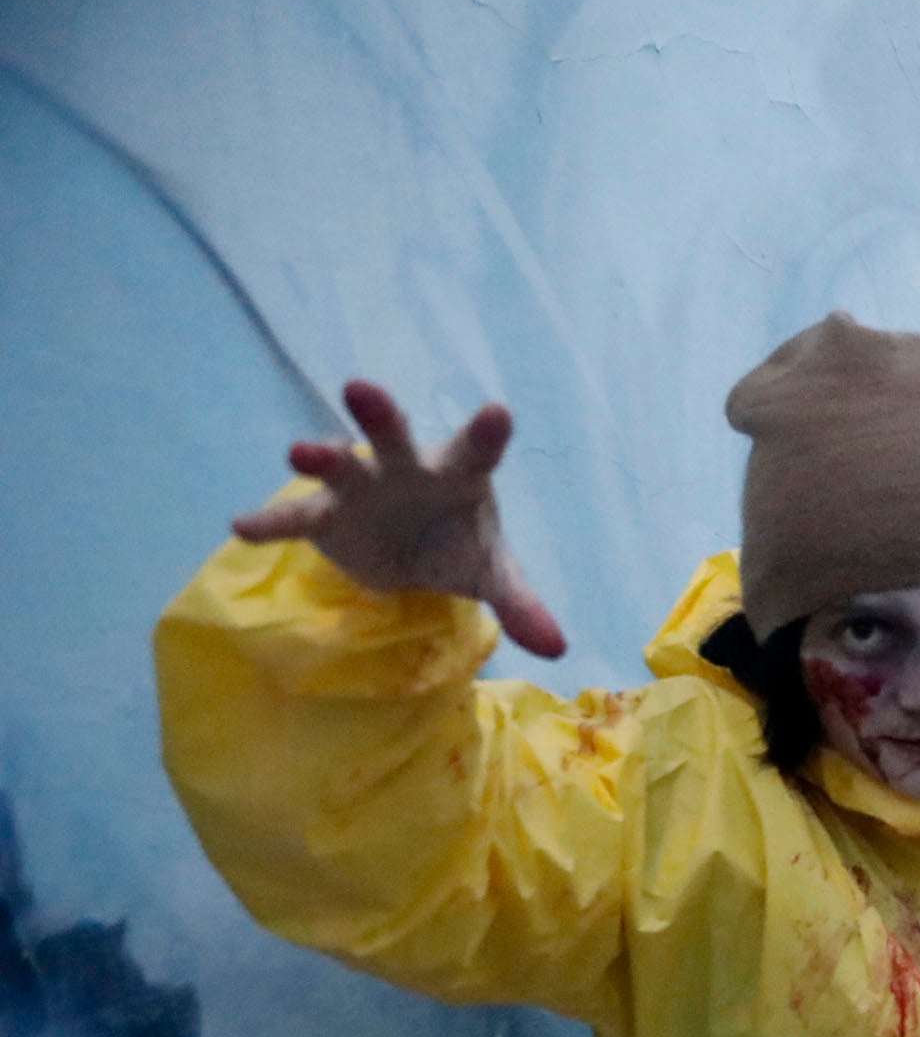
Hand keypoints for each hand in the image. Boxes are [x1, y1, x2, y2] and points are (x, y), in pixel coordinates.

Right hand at [232, 380, 566, 658]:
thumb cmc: (457, 544)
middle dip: (378, 414)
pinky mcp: (326, 517)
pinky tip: (243, 526)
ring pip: (339, 464)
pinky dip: (272, 523)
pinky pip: (296, 519)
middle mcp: (405, 467)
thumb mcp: (491, 574)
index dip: (486, 433)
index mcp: (459, 472)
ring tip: (298, 454)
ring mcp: (361, 487)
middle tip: (359, 388)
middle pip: (392, 436)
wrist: (410, 554)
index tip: (498, 413)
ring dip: (319, 456)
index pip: (476, 450)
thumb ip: (521, 603)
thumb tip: (558, 649)